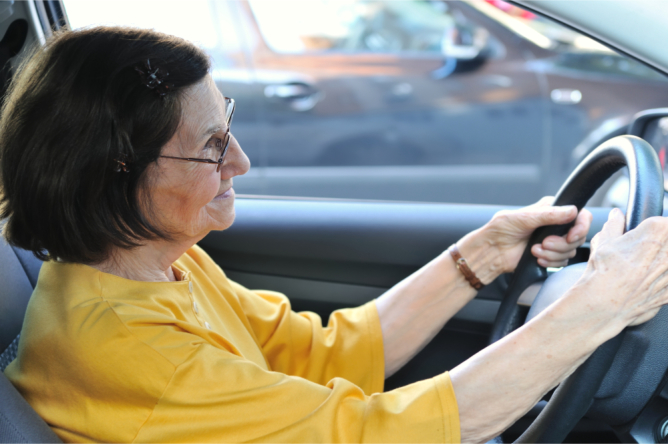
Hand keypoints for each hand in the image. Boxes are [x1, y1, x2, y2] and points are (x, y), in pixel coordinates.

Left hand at [482, 197, 592, 272]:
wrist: (492, 250)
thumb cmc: (501, 229)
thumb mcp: (524, 217)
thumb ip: (549, 214)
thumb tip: (572, 211)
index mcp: (552, 209)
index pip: (581, 215)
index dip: (581, 227)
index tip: (571, 236)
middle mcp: (556, 224)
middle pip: (578, 236)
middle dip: (561, 243)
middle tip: (543, 243)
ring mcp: (554, 240)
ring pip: (570, 250)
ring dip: (553, 254)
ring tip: (534, 250)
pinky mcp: (550, 255)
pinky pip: (562, 262)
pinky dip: (550, 262)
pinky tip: (536, 258)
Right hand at [579, 208, 667, 328]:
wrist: (605, 303)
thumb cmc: (604, 271)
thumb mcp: (604, 241)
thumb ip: (614, 224)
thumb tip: (616, 216)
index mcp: (657, 230)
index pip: (663, 222)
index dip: (651, 230)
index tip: (642, 238)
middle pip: (667, 243)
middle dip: (657, 247)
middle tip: (640, 256)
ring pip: (666, 263)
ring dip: (659, 264)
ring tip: (641, 271)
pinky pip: (667, 282)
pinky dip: (660, 282)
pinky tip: (646, 284)